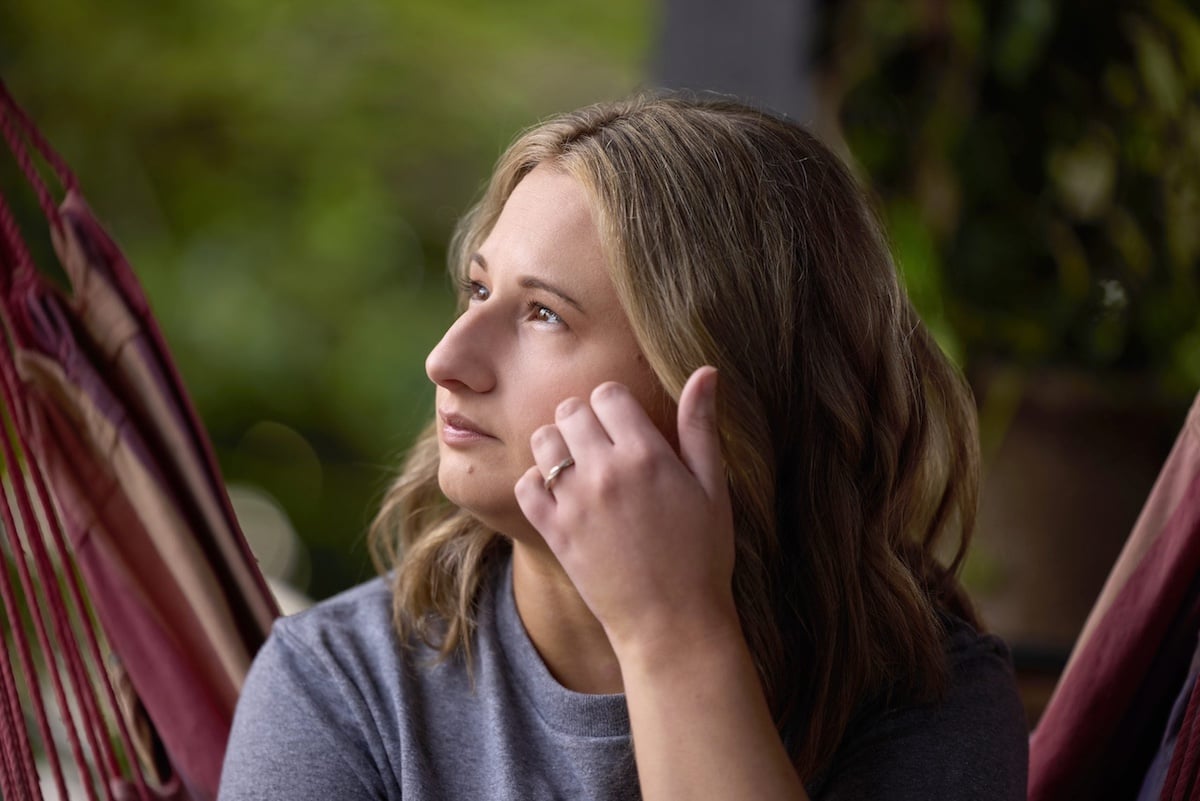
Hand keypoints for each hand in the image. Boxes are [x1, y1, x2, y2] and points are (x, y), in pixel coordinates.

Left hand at [514, 366, 738, 657]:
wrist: (671, 623)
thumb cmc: (702, 555)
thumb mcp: (712, 487)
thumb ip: (701, 426)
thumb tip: (706, 371)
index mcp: (647, 454)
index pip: (608, 394)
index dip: (616, 406)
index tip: (625, 427)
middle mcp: (605, 471)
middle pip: (570, 410)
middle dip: (584, 420)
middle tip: (602, 447)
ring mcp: (574, 501)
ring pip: (543, 441)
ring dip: (558, 447)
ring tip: (580, 468)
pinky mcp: (553, 530)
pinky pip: (525, 483)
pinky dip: (537, 484)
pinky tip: (562, 496)